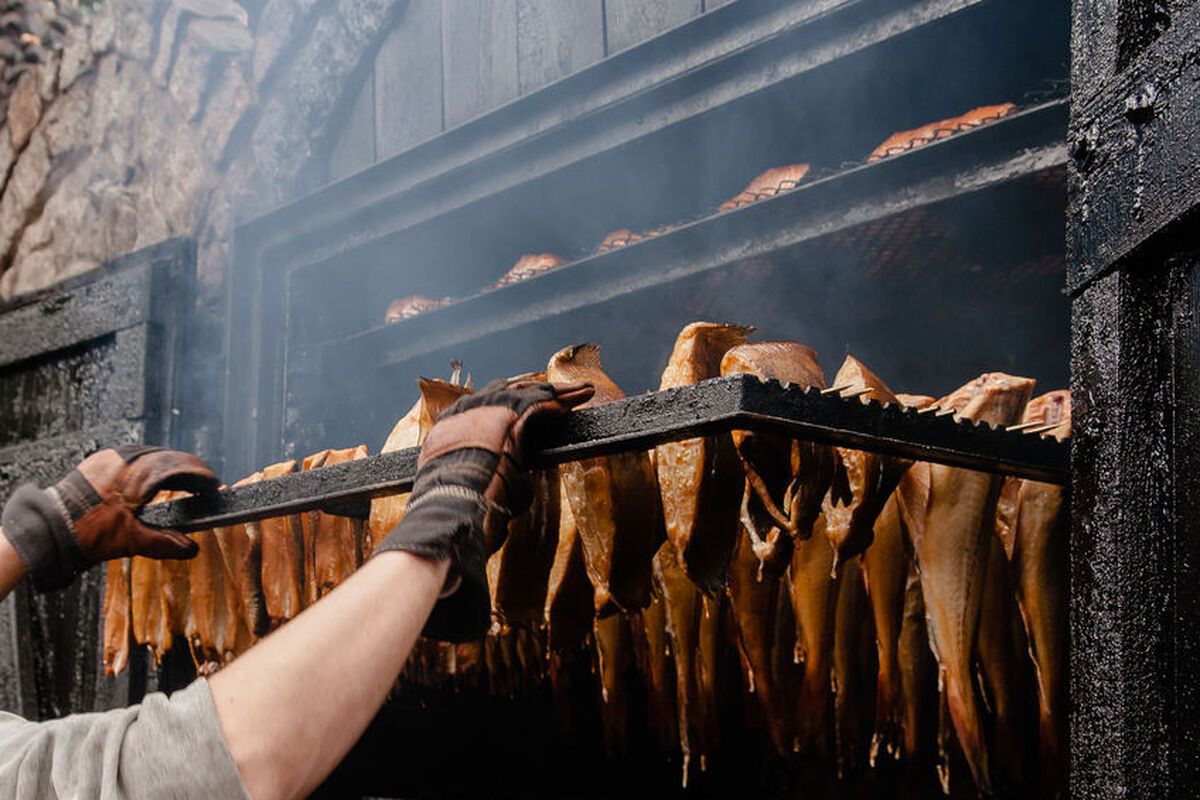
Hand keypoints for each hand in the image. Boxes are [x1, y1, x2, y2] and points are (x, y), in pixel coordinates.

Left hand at [0, 445, 218, 590]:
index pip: (183, 468)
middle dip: (190, 469)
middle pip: (171, 457)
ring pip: (153, 454)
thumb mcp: (132, 541)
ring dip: (171, 465)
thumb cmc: (87, 533)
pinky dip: (150, 464)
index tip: (214, 485)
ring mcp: (113, 457)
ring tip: (182, 479)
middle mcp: (129, 460)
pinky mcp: (100, 460)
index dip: (203, 477)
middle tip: (203, 483)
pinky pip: (134, 456)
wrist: (49, 527)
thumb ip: (166, 543)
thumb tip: (191, 548)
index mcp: (141, 475)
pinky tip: (151, 477)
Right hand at [374, 379, 592, 640]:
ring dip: (557, 392)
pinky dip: (560, 403)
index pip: (480, 405)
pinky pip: (538, 404)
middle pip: (506, 391)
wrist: (447, 510)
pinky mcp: (507, 419)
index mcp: (449, 430)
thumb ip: (485, 484)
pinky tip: (575, 402)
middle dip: (534, 390)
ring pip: (527, 392)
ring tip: (581, 391)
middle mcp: (464, 414)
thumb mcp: (464, 494)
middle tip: (556, 393)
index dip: (506, 400)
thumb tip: (514, 494)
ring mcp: (485, 413)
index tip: (524, 402)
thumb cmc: (453, 514)